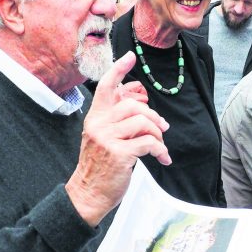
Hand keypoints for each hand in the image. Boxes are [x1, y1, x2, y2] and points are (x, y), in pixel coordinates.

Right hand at [66, 51, 170, 225]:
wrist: (88, 194)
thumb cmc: (99, 166)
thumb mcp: (102, 138)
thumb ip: (115, 120)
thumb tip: (139, 104)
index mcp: (95, 118)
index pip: (105, 86)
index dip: (118, 69)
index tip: (130, 56)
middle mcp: (99, 124)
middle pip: (133, 105)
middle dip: (153, 116)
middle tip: (163, 128)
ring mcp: (107, 139)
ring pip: (142, 122)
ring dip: (158, 134)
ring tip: (160, 146)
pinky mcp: (119, 154)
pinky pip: (148, 143)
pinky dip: (160, 150)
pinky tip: (162, 159)